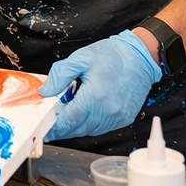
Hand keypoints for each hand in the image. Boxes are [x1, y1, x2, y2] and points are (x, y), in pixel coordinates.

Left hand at [39, 29, 161, 140]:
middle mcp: (108, 110)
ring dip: (76, 128)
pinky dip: (90, 125)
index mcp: (95, 95)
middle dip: (63, 129)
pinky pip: (102, 128)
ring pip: (90, 131)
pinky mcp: (125, 118)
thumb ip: (60, 75)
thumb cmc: (113, 55)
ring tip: (66, 118)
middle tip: (51, 126)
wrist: (140, 57)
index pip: (70, 119)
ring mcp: (118, 117)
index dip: (55, 126)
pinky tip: (84, 115)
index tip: (46, 128)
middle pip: (78, 128)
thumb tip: (46, 91)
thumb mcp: (80, 58)